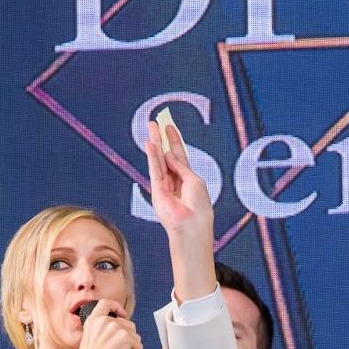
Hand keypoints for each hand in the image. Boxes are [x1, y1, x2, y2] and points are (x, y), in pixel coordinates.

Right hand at [57, 299, 141, 348]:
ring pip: (135, 334)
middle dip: (129, 336)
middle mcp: (105, 321)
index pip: (106, 303)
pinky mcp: (125, 337)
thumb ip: (102, 329)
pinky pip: (139, 344)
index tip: (122, 315)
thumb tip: (119, 331)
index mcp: (93, 320)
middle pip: (127, 323)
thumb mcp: (90, 337)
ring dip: (133, 345)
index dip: (117, 307)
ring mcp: (116, 328)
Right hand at [144, 120, 213, 240]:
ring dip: (155, 143)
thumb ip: (181, 167)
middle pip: (166, 155)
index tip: (169, 127)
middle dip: (161, 139)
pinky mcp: (157, 190)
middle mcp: (174, 180)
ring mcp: (164, 185)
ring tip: (151, 127)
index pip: (179, 156)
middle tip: (156, 123)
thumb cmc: (199, 207)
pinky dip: (152, 156)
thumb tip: (169, 154)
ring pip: (158, 159)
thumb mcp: (194, 181)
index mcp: (187, 179)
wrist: (192, 226)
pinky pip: (154, 169)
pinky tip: (150, 144)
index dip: (174, 141)